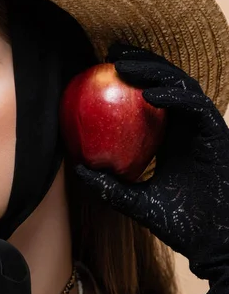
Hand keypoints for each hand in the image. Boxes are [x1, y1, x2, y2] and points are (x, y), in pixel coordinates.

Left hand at [74, 43, 228, 293]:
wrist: (214, 242)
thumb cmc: (179, 223)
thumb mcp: (134, 201)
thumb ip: (109, 185)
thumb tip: (78, 170)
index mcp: (170, 136)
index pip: (151, 97)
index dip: (132, 78)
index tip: (103, 67)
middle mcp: (186, 127)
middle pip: (166, 82)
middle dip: (141, 62)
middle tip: (112, 52)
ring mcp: (202, 129)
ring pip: (181, 86)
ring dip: (153, 71)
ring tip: (122, 64)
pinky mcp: (216, 134)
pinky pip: (195, 108)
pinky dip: (174, 97)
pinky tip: (149, 96)